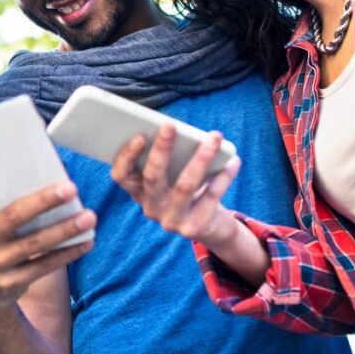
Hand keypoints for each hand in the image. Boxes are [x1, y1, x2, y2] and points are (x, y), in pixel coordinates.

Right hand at [0, 150, 94, 310]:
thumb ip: (1, 201)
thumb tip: (44, 171)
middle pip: (12, 217)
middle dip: (44, 202)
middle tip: (71, 188)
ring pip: (33, 243)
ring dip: (65, 229)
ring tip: (89, 216)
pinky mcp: (9, 283)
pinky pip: (43, 266)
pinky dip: (67, 253)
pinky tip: (86, 241)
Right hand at [110, 124, 241, 247]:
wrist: (212, 228)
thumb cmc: (190, 192)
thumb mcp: (173, 178)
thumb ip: (169, 161)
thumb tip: (179, 133)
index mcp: (139, 193)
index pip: (121, 176)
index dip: (127, 156)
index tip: (140, 135)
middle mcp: (151, 209)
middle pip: (152, 177)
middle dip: (161, 149)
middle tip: (170, 125)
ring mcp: (171, 221)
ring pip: (184, 185)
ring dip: (201, 158)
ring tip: (214, 137)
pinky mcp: (195, 228)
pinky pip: (210, 196)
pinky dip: (223, 176)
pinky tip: (233, 160)